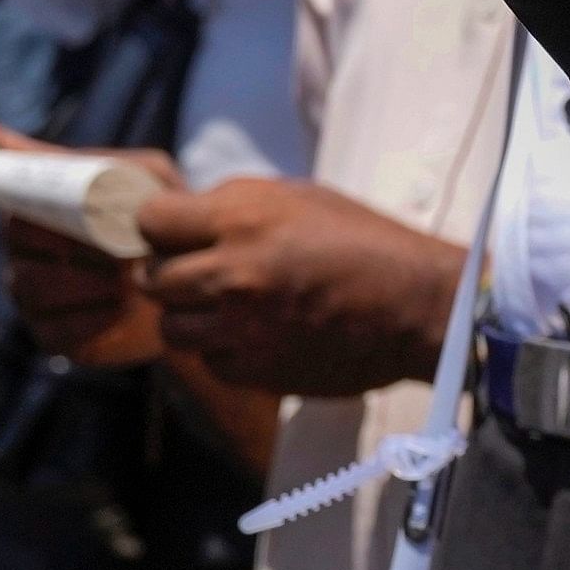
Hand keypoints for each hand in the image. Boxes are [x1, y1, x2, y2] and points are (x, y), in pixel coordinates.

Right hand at [0, 116, 172, 366]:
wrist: (196, 289)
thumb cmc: (169, 227)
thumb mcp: (158, 185)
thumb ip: (125, 175)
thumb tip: (96, 193)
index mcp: (44, 193)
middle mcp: (24, 240)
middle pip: (18, 231)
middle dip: (69, 238)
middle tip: (121, 245)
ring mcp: (30, 288)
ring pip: (33, 282)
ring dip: (89, 278)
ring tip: (131, 274)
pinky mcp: (51, 333)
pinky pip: (57, 326)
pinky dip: (98, 315)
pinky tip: (123, 306)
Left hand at [131, 176, 466, 396]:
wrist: (418, 307)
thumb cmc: (366, 242)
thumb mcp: (301, 198)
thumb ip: (236, 206)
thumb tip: (186, 218)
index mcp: (244, 219)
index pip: (151, 220)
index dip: (160, 226)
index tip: (176, 232)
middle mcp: (231, 274)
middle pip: (152, 279)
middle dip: (172, 273)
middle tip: (205, 272)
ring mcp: (238, 328)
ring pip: (171, 328)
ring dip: (192, 317)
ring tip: (230, 306)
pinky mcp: (253, 371)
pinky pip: (208, 361)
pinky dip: (223, 349)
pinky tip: (257, 333)